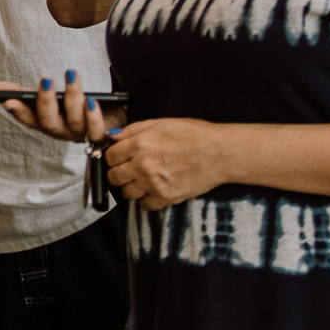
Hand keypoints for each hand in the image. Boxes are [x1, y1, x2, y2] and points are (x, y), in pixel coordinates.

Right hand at [0, 74, 109, 143]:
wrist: (110, 116)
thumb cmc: (73, 107)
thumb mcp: (48, 97)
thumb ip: (23, 93)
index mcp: (45, 122)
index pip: (28, 119)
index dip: (19, 112)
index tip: (8, 101)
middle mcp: (61, 131)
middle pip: (49, 123)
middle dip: (46, 102)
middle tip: (45, 80)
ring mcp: (80, 134)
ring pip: (74, 121)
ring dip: (72, 98)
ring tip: (71, 75)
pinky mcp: (100, 134)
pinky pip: (96, 130)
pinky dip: (94, 117)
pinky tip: (92, 101)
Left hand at [101, 117, 225, 209]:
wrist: (220, 153)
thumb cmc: (194, 135)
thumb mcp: (161, 123)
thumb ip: (133, 130)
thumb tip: (112, 137)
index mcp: (139, 144)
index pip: (109, 157)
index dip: (113, 157)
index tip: (119, 157)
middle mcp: (143, 165)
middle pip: (114, 177)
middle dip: (118, 173)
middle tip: (129, 169)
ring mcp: (153, 184)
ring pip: (126, 194)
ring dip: (131, 188)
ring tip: (142, 180)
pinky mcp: (166, 198)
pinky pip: (144, 206)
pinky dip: (146, 200)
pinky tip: (153, 190)